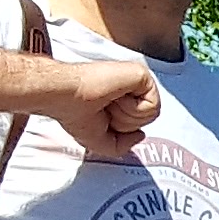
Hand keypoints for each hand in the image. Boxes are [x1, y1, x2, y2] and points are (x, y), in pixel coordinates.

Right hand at [43, 52, 160, 163]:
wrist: (66, 96)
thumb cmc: (76, 114)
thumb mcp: (101, 142)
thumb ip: (124, 145)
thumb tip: (141, 135)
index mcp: (124, 98)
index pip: (141, 121)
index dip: (123, 128)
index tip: (102, 116)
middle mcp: (133, 87)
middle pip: (149, 119)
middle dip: (125, 123)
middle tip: (105, 109)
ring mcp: (138, 79)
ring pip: (152, 114)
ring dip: (126, 116)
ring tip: (108, 102)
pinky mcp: (142, 74)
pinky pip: (152, 105)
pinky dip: (131, 109)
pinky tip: (115, 97)